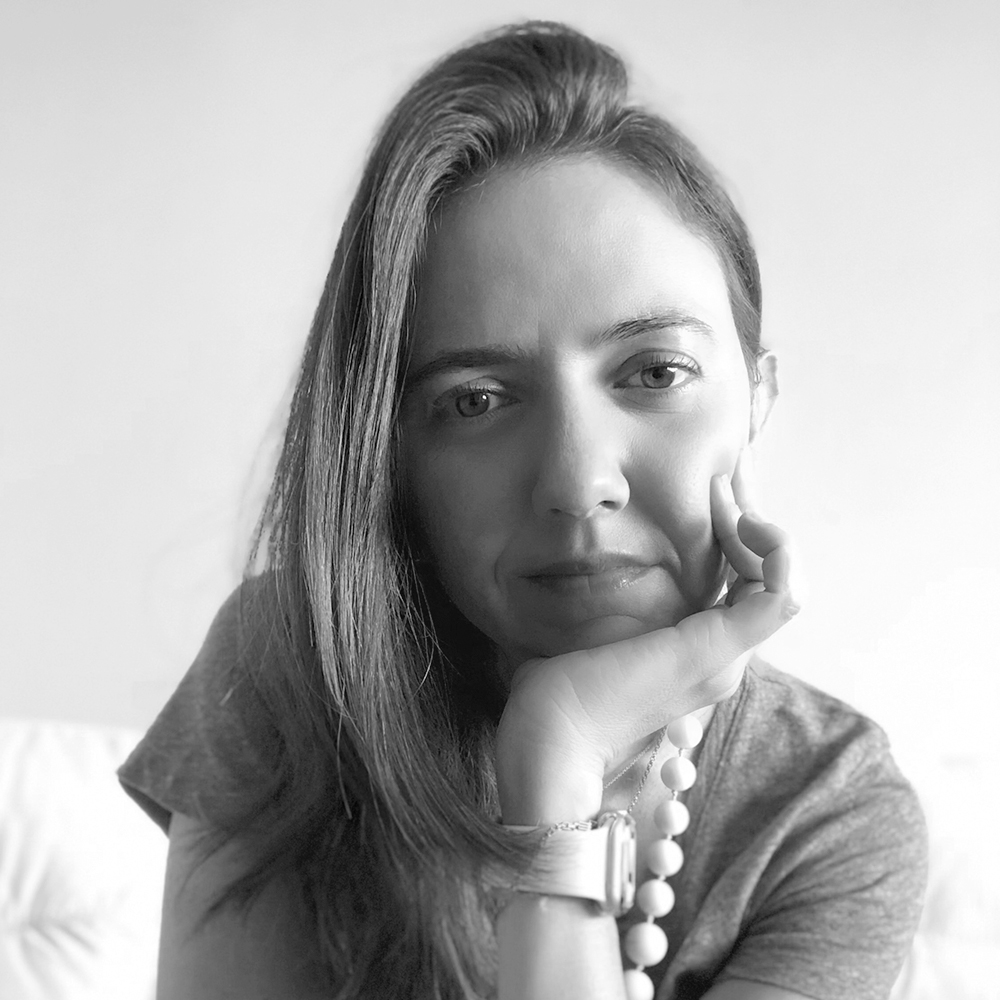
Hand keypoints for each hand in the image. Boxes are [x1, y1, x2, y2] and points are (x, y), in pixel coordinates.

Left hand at [495, 458, 799, 824]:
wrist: (550, 737)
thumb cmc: (559, 686)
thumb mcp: (597, 627)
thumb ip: (619, 601)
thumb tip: (605, 557)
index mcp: (695, 653)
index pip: (742, 584)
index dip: (735, 534)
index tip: (711, 493)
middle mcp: (721, 658)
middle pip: (764, 577)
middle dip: (750, 522)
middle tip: (723, 483)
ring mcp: (724, 657)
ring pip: (778, 579)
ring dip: (761, 530)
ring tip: (726, 497)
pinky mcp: (717, 650)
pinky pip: (781, 594)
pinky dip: (778, 553)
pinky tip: (744, 521)